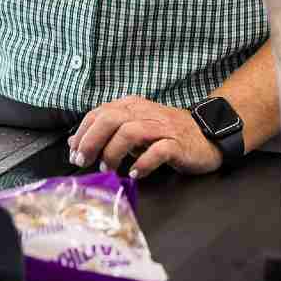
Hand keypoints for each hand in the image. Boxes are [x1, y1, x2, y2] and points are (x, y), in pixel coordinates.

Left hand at [67, 95, 221, 178]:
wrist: (206, 135)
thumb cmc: (166, 134)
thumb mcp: (133, 129)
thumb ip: (106, 133)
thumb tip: (75, 141)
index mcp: (132, 106)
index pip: (99, 113)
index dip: (83, 133)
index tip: (74, 153)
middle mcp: (145, 112)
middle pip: (111, 119)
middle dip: (92, 141)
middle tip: (84, 161)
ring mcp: (162, 127)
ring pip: (131, 132)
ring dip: (114, 152)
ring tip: (109, 169)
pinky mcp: (177, 143)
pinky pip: (158, 151)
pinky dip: (143, 163)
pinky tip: (135, 174)